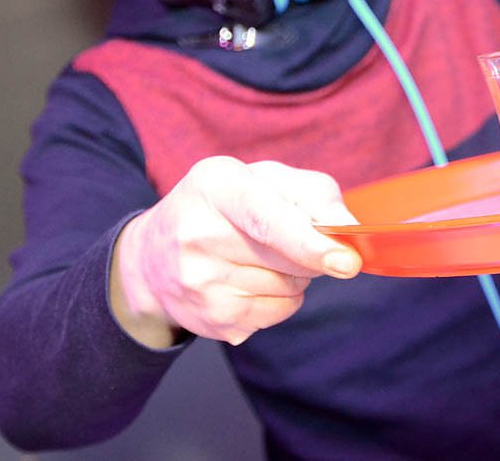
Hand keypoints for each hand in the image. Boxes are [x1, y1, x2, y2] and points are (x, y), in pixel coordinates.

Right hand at [110, 157, 361, 347]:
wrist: (152, 256)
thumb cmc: (225, 207)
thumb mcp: (264, 180)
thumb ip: (314, 194)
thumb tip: (348, 228)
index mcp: (216, 185)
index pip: (268, 220)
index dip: (311, 242)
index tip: (346, 261)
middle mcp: (198, 234)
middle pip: (289, 259)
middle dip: (310, 253)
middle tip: (290, 238)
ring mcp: (200, 282)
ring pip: (290, 288)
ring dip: (294, 276)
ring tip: (257, 257)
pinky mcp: (211, 319)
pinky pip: (277, 313)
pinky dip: (280, 299)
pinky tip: (250, 281)